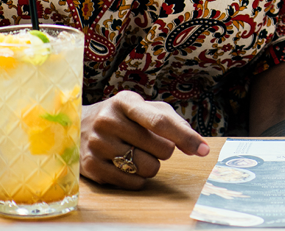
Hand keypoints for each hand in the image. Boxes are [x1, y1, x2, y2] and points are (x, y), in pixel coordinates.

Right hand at [80, 91, 209, 188]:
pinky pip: (132, 182)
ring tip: (137, 152)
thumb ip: (175, 124)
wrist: (79, 125)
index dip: (184, 136)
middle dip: (165, 150)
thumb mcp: (147, 109)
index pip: (160, 121)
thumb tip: (200, 148)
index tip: (204, 150)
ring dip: (151, 164)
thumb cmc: (125, 117)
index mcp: (126, 102)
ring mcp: (96, 144)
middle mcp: (108, 120)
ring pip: (147, 168)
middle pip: (159, 148)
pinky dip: (138, 178)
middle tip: (151, 143)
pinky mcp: (90, 167)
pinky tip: (127, 164)